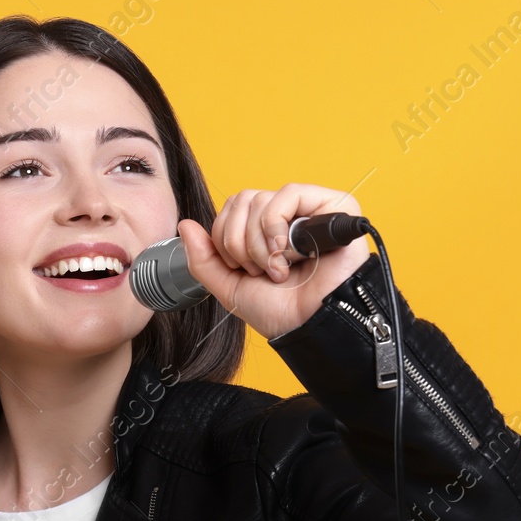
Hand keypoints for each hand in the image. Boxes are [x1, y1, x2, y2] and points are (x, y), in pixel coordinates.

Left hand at [177, 183, 370, 339]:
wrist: (312, 326)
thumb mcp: (230, 287)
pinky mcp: (336, 205)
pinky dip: (278, 228)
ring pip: (260, 200)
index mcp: (266, 231)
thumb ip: (203, 259)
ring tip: (280, 270)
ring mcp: (312, 209)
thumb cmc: (282, 312)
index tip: (244, 270)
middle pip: (241, 200)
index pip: (230, 208)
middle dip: (240, 244)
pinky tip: (291, 255)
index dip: (226, 239)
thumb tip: (185, 225)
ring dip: (260, 245)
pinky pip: (290, 194)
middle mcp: (289, 216)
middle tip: (261, 271)